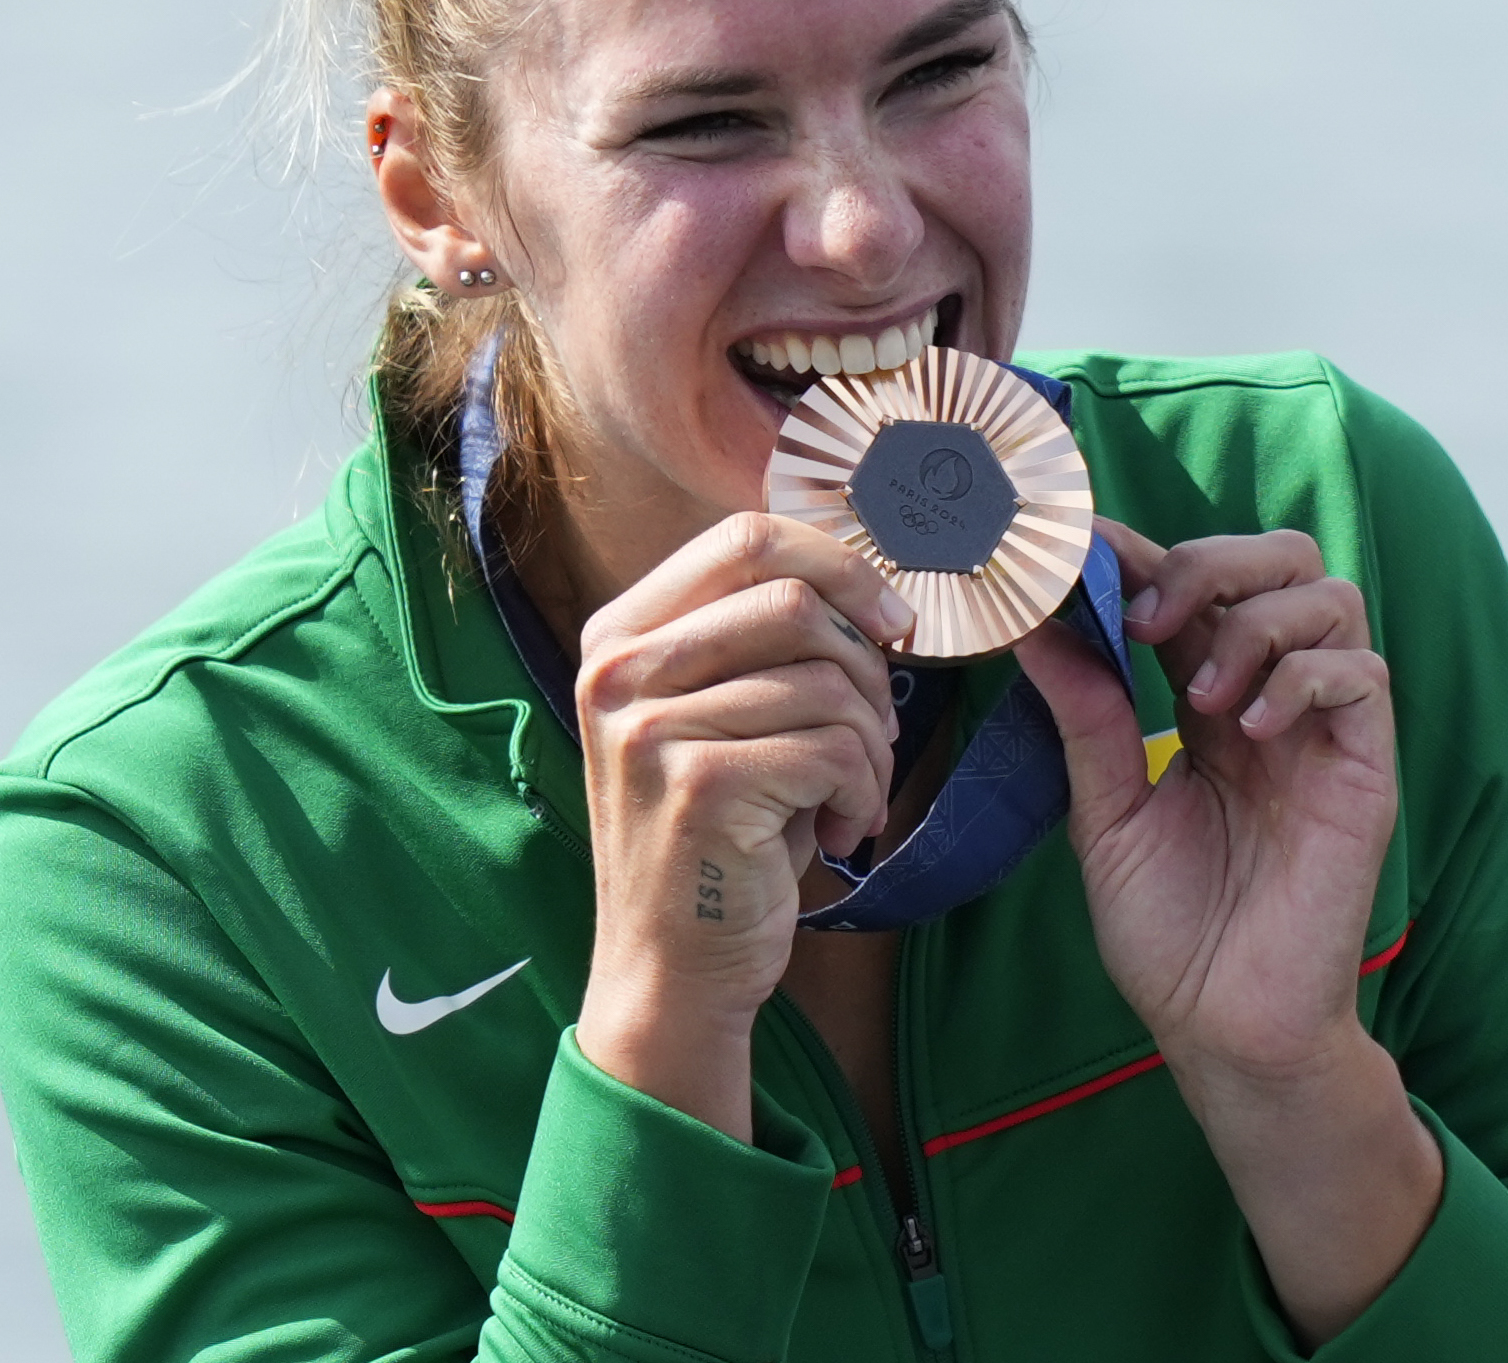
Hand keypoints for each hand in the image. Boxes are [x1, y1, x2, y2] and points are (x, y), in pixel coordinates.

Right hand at [571, 512, 914, 1137]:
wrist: (671, 968)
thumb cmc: (718, 836)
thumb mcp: (716, 715)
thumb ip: (757, 639)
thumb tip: (866, 576)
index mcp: (619, 634)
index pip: (746, 538)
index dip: (840, 566)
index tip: (889, 623)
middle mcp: (618, 669)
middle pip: (796, 601)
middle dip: (866, 668)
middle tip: (875, 731)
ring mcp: (650, 726)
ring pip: (827, 680)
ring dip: (870, 744)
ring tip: (849, 793)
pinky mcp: (699, 783)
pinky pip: (833, 748)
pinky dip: (862, 792)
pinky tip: (837, 832)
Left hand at [1013, 516, 1439, 1340]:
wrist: (1223, 1028)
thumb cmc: (1169, 933)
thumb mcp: (1106, 813)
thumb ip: (1086, 717)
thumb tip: (1033, 623)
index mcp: (1207, 702)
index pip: (1193, 588)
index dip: (1144, 555)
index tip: (1080, 551)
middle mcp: (1271, 700)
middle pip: (1281, 561)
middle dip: (1211, 562)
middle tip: (1147, 617)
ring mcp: (1324, 732)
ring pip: (1332, 598)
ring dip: (1257, 619)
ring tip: (1205, 693)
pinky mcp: (1365, 771)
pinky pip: (1363, 677)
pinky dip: (1306, 677)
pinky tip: (1253, 727)